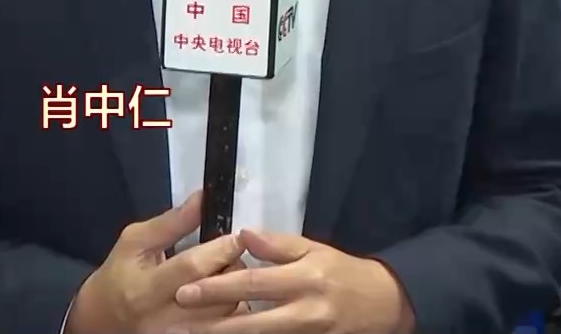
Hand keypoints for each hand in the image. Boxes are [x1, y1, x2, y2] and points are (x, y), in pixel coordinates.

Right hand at [64, 191, 248, 333]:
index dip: (220, 249)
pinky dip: (229, 309)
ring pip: (225, 314)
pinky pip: (223, 327)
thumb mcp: (135, 241)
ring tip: (225, 272)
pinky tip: (222, 294)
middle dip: (233, 269)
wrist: (102, 320)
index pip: (191, 268)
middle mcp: (164, 319)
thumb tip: (204, 198)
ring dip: (234, 289)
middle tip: (233, 254)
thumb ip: (171, 222)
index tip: (236, 235)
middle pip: (216, 295)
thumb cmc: (119, 274)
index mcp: (146, 289)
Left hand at [177, 229, 414, 333]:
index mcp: (305, 277)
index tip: (185, 290)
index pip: (253, 283)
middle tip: (177, 325)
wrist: (383, 305)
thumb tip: (242, 235)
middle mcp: (305, 311)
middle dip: (210, 325)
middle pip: (250, 323)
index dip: (217, 288)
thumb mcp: (315, 249)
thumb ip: (278, 245)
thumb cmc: (342, 272)